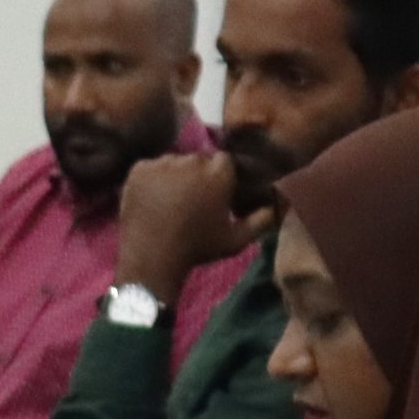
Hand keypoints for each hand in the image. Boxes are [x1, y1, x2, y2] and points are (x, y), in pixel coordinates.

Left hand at [114, 149, 252, 297]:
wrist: (152, 258)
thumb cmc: (198, 248)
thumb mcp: (237, 239)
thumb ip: (263, 220)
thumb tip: (280, 205)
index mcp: (219, 171)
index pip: (224, 162)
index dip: (220, 178)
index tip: (215, 195)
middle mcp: (192, 159)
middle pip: (199, 159)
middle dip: (198, 175)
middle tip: (192, 200)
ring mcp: (163, 162)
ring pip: (174, 162)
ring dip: (175, 175)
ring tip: (170, 201)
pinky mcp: (139, 169)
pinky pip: (150, 168)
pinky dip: (152, 180)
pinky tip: (153, 200)